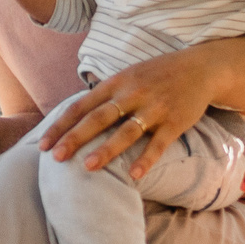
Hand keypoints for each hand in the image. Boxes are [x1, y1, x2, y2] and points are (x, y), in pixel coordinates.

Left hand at [39, 46, 222, 176]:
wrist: (200, 68)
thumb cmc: (157, 75)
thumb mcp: (128, 76)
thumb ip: (104, 95)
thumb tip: (75, 116)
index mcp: (116, 83)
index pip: (82, 106)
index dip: (62, 125)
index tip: (44, 144)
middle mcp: (133, 94)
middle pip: (99, 118)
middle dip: (76, 137)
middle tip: (56, 157)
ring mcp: (154, 108)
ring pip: (127, 131)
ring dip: (107, 149)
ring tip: (88, 167)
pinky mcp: (175, 122)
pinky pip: (159, 143)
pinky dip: (147, 159)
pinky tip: (134, 175)